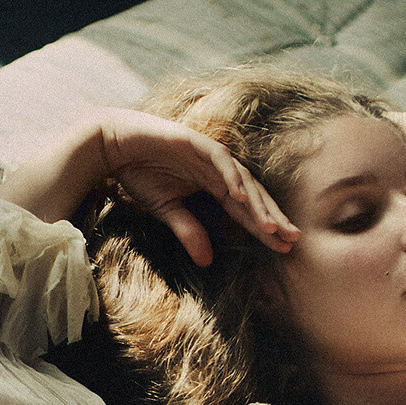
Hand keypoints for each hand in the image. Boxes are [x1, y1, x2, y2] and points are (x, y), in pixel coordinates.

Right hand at [93, 108, 298, 265]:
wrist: (111, 145)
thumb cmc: (139, 174)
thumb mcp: (167, 211)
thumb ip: (189, 232)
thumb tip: (207, 263)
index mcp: (215, 186)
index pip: (247, 211)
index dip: (265, 229)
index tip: (285, 248)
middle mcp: (218, 171)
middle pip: (253, 197)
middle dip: (273, 217)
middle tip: (293, 239)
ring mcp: (208, 154)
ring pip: (243, 180)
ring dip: (257, 203)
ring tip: (271, 226)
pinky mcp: (194, 141)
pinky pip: (219, 160)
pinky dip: (231, 176)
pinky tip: (240, 197)